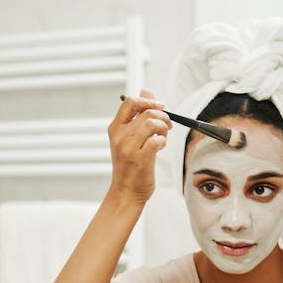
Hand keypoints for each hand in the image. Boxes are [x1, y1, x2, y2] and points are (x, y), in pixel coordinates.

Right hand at [108, 88, 169, 205]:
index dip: (148, 100)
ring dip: (164, 128)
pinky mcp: (140, 159)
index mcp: (115, 128)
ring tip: (163, 137)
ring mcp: (129, 147)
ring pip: (152, 123)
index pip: (130, 101)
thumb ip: (138, 114)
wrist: (125, 191)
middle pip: (146, 112)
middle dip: (162, 115)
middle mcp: (120, 136)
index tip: (158, 106)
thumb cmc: (129, 165)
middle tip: (167, 125)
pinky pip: (157, 140)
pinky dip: (163, 141)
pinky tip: (160, 147)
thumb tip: (146, 91)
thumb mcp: (129, 137)